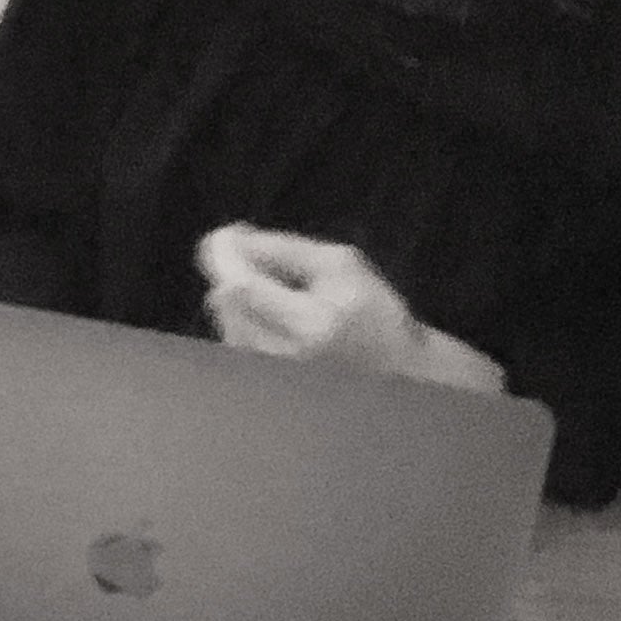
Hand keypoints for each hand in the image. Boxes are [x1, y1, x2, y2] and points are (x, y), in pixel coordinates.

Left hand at [195, 225, 502, 390]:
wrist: (397, 371)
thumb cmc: (374, 313)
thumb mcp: (341, 266)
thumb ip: (283, 250)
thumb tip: (230, 239)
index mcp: (311, 324)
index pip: (242, 288)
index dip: (224, 258)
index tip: (226, 237)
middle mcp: (284, 357)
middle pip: (225, 304)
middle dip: (232, 272)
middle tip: (255, 257)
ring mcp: (270, 375)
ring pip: (226, 321)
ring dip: (240, 297)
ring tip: (279, 293)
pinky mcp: (262, 384)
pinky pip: (235, 340)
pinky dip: (245, 319)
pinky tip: (276, 317)